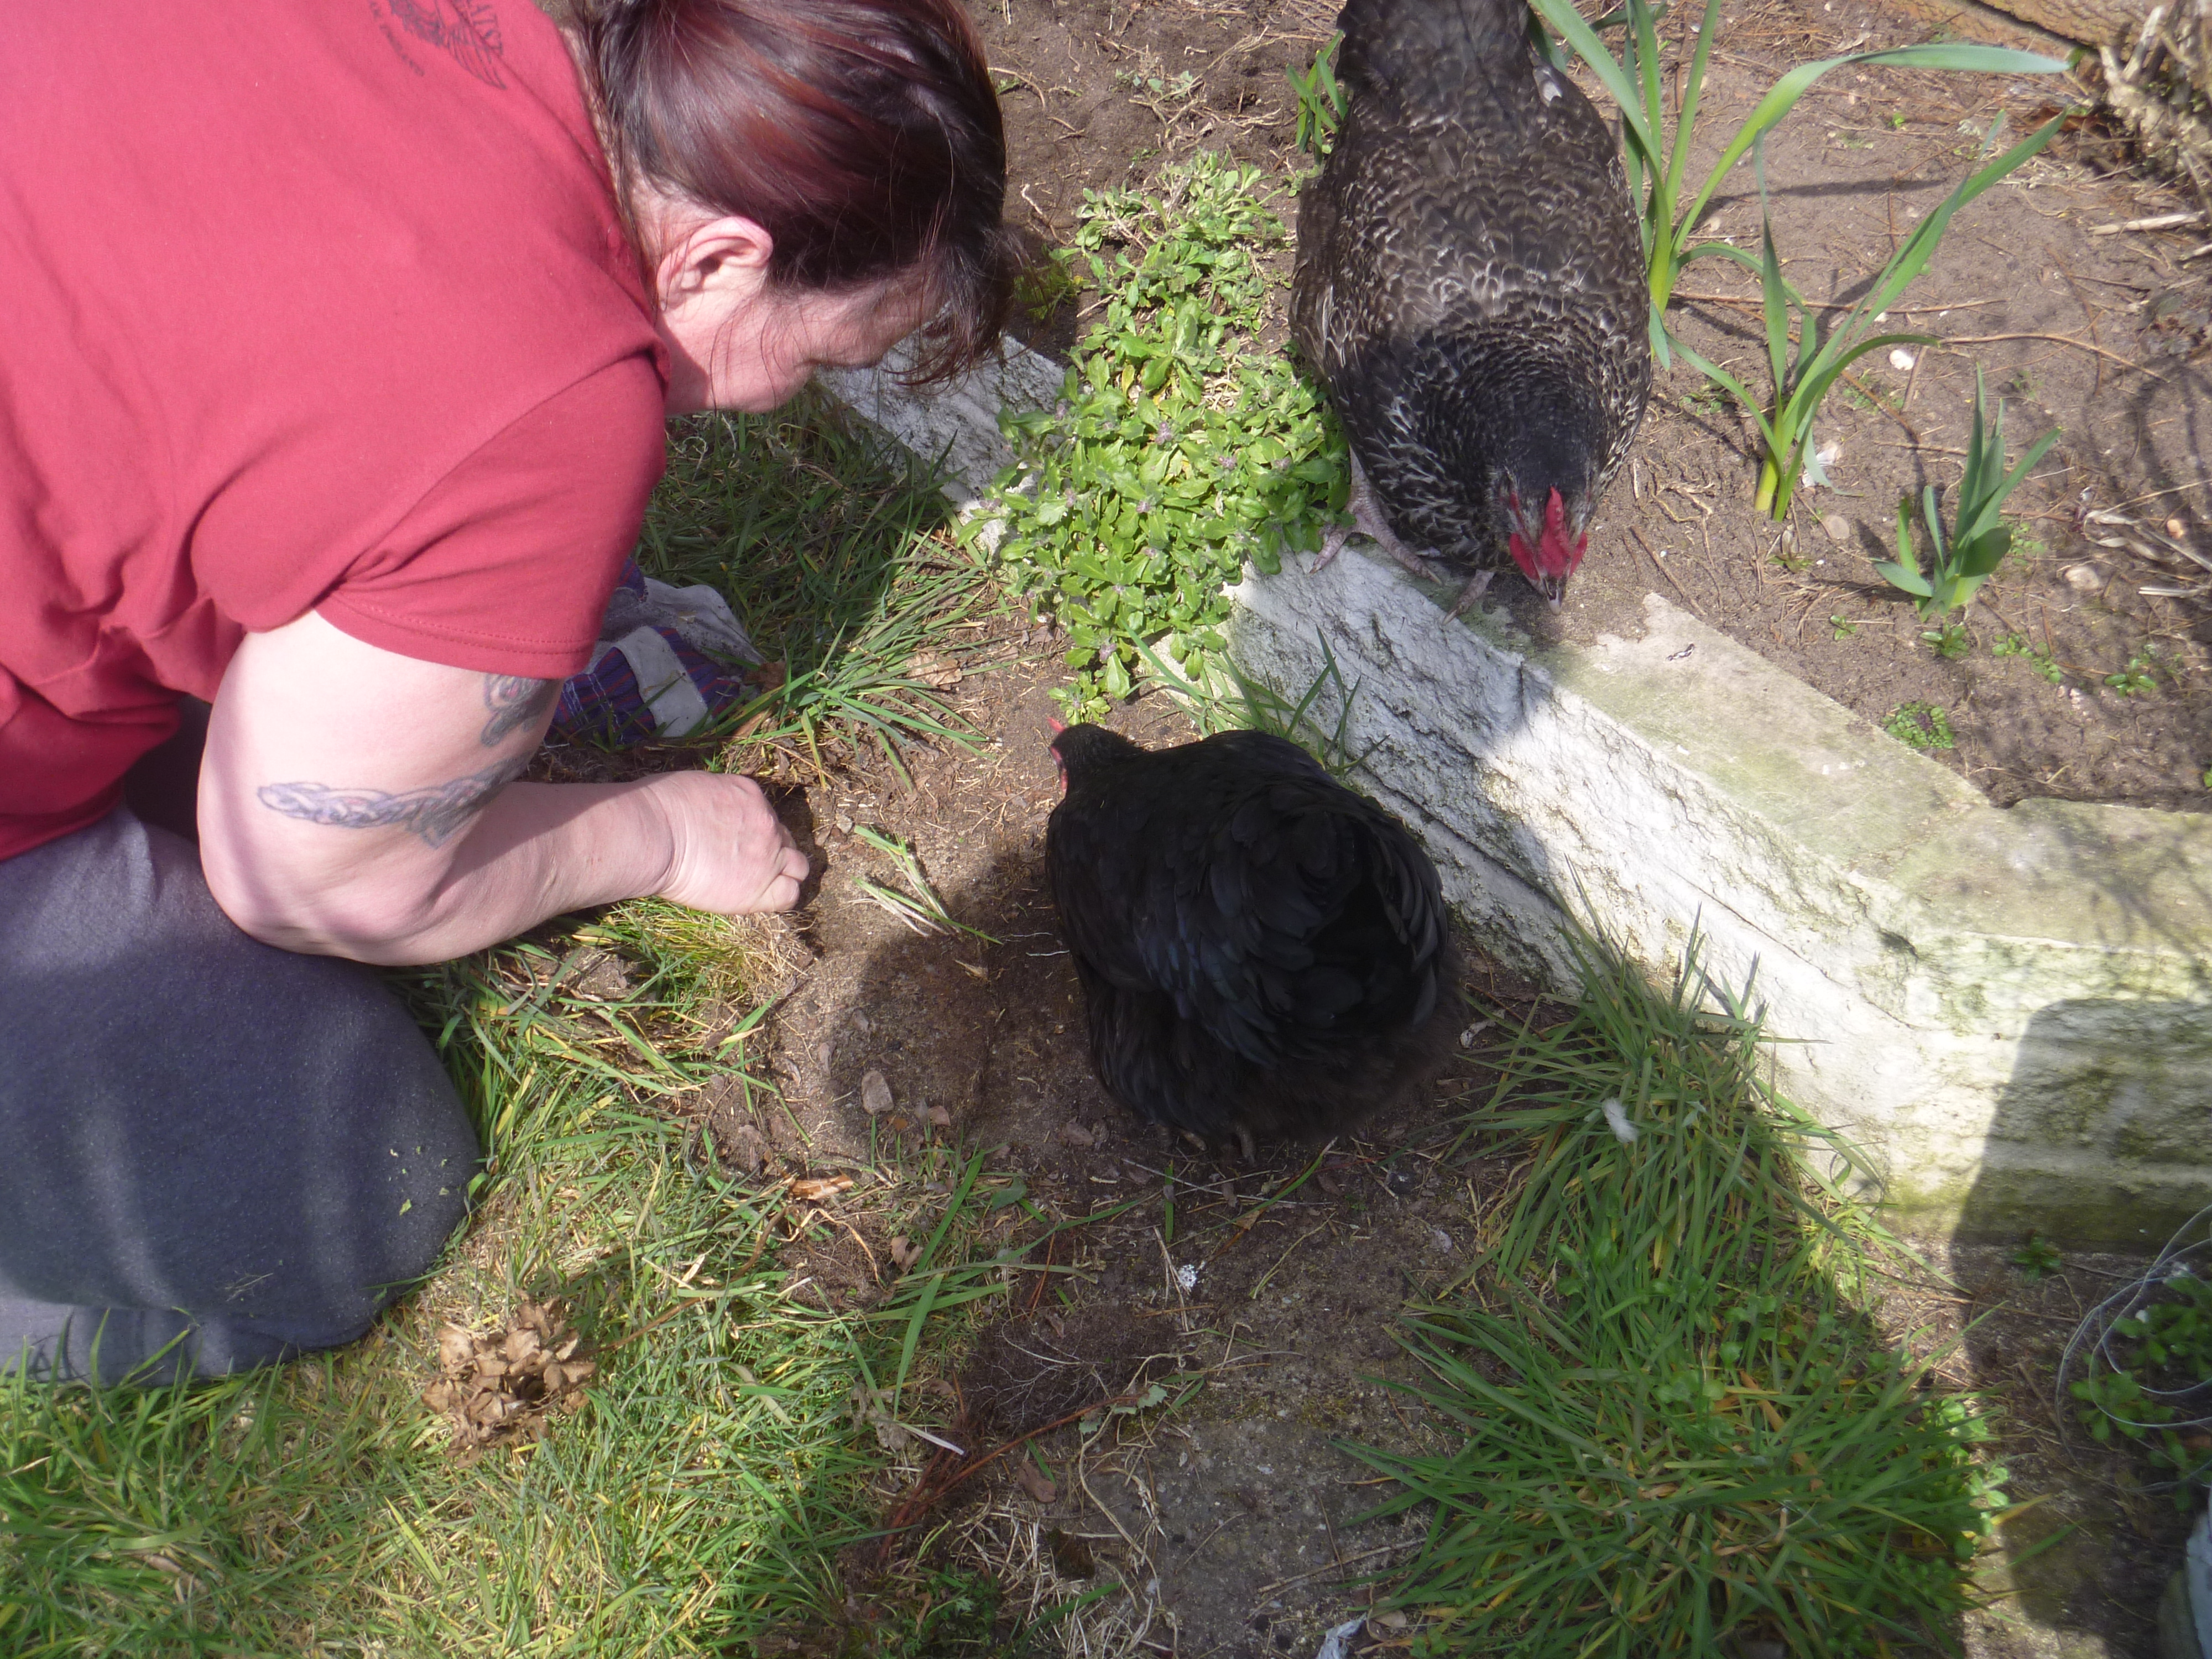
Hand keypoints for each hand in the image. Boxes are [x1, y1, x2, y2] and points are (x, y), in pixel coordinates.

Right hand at [650, 770, 808, 914]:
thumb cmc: (658, 809)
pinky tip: (764, 899)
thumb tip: (711, 814)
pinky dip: (782, 897)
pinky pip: (789, 895)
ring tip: (762, 884)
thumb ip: (716, 802)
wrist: (655, 835)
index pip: (766, 815)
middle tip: (749, 864)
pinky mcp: (761, 887)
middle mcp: (767, 822)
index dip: (754, 831)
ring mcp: (769, 854)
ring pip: (798, 867)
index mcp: (751, 794)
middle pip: (784, 839)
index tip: (738, 841)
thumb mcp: (695, 788)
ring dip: (785, 874)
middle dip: (773, 850)